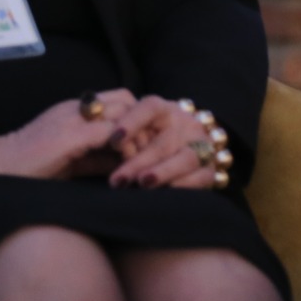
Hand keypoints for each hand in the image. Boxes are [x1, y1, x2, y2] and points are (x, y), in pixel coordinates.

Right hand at [0, 87, 137, 178]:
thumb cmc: (29, 168)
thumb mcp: (70, 158)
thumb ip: (96, 155)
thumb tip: (124, 163)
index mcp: (74, 110)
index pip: (118, 100)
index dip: (134, 119)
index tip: (144, 144)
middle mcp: (76, 108)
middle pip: (126, 99)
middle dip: (142, 122)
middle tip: (148, 150)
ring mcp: (73, 118)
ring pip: (123, 111)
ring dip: (137, 135)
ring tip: (141, 161)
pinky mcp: (71, 135)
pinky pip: (112, 134)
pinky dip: (125, 149)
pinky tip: (127, 168)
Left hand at [107, 95, 226, 190]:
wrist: (183, 156)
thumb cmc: (146, 146)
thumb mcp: (133, 136)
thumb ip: (117, 137)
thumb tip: (91, 138)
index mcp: (165, 111)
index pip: (151, 106)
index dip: (133, 121)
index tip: (113, 140)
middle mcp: (186, 125)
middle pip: (164, 139)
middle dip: (139, 160)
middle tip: (117, 180)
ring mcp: (201, 147)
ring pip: (186, 158)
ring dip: (163, 172)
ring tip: (142, 184)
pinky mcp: (209, 170)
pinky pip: (201, 177)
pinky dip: (182, 185)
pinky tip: (163, 194)